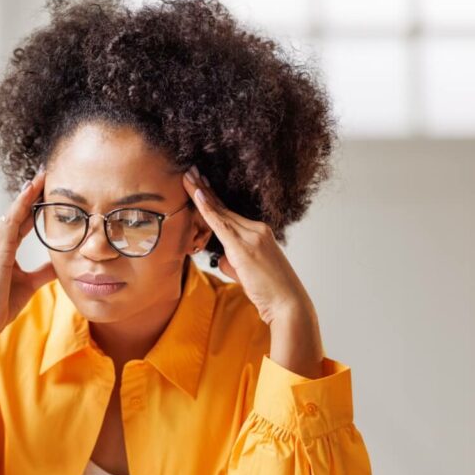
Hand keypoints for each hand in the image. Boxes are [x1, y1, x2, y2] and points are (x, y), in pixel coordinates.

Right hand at [0, 168, 54, 342]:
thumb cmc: (0, 304)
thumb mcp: (29, 283)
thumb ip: (44, 271)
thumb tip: (61, 264)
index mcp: (1, 247)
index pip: (20, 219)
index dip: (33, 204)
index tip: (46, 188)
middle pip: (16, 210)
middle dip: (31, 192)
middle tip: (47, 173)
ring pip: (14, 211)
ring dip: (28, 193)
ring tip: (43, 176)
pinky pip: (11, 220)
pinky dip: (21, 205)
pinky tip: (31, 191)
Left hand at [183, 166, 323, 378]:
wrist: (288, 304)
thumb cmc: (269, 292)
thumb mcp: (246, 273)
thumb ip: (232, 262)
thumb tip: (219, 258)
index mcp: (258, 233)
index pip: (228, 212)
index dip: (212, 198)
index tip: (199, 183)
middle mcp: (256, 229)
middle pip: (223, 207)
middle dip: (204, 188)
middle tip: (189, 170)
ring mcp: (251, 236)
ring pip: (220, 211)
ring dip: (201, 193)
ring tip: (187, 176)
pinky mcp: (245, 247)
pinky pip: (221, 224)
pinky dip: (208, 209)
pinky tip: (197, 196)